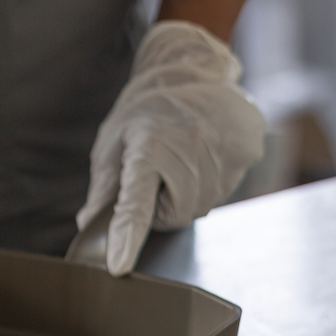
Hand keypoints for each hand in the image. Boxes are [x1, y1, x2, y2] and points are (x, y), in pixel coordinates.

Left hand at [76, 20, 264, 275]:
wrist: (190, 70)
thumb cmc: (145, 109)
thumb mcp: (113, 144)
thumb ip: (104, 189)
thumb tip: (87, 224)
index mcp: (149, 148)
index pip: (135, 205)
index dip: (125, 238)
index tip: (118, 265)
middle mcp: (189, 149)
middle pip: (174, 215)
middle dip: (161, 205)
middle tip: (157, 174)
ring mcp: (224, 150)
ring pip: (201, 205)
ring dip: (187, 194)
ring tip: (181, 158)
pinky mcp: (247, 149)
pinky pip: (225, 189)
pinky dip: (211, 181)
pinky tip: (204, 153)